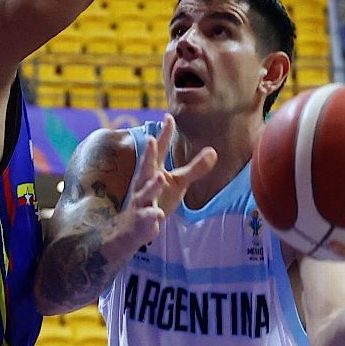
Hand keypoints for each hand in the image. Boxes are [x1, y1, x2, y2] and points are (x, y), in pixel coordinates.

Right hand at [104, 115, 217, 258]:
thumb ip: (194, 168)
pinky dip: (152, 216)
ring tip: (160, 178)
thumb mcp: (177, 183)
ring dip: (152, 185)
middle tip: (151, 140)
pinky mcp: (141, 219)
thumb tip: (214, 150)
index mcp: (153, 170)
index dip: (164, 135)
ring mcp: (141, 201)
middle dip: (149, 154)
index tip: (168, 117)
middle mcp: (144, 183)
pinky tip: (159, 216)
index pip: (159, 150)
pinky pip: (147, 217)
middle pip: (147, 166)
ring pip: (145, 192)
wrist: (131, 228)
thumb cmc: (156, 199)